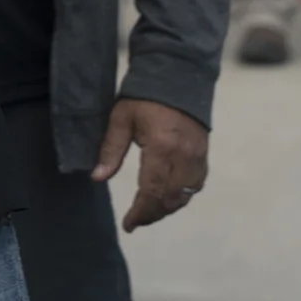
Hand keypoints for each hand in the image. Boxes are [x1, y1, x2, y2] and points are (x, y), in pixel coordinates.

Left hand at [91, 98, 208, 231]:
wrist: (178, 75)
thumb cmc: (144, 96)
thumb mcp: (121, 118)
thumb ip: (110, 150)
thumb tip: (97, 178)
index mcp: (162, 148)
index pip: (152, 192)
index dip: (140, 213)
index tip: (128, 225)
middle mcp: (184, 157)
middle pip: (170, 200)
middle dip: (152, 215)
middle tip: (135, 220)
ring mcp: (197, 157)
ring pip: (185, 196)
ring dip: (167, 208)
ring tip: (148, 211)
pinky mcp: (204, 154)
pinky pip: (195, 186)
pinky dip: (181, 196)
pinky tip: (167, 196)